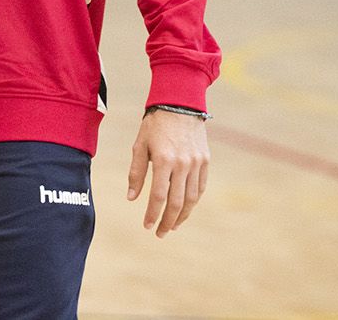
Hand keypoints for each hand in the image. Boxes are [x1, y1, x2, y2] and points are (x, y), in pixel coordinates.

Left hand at [127, 109, 209, 236]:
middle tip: (160, 233)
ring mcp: (197, 163)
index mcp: (164, 160)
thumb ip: (136, 172)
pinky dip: (193, 201)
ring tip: (173, 225)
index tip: (147, 226)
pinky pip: (201, 187)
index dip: (152, 214)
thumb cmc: (155, 124)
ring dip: (182, 215)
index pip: (159, 196)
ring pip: (192, 198)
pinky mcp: (205, 160)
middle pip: (177, 202)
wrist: (179, 103)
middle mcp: (183, 164)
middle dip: (168, 221)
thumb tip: (131, 197)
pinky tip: (185, 208)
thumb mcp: (140, 145)